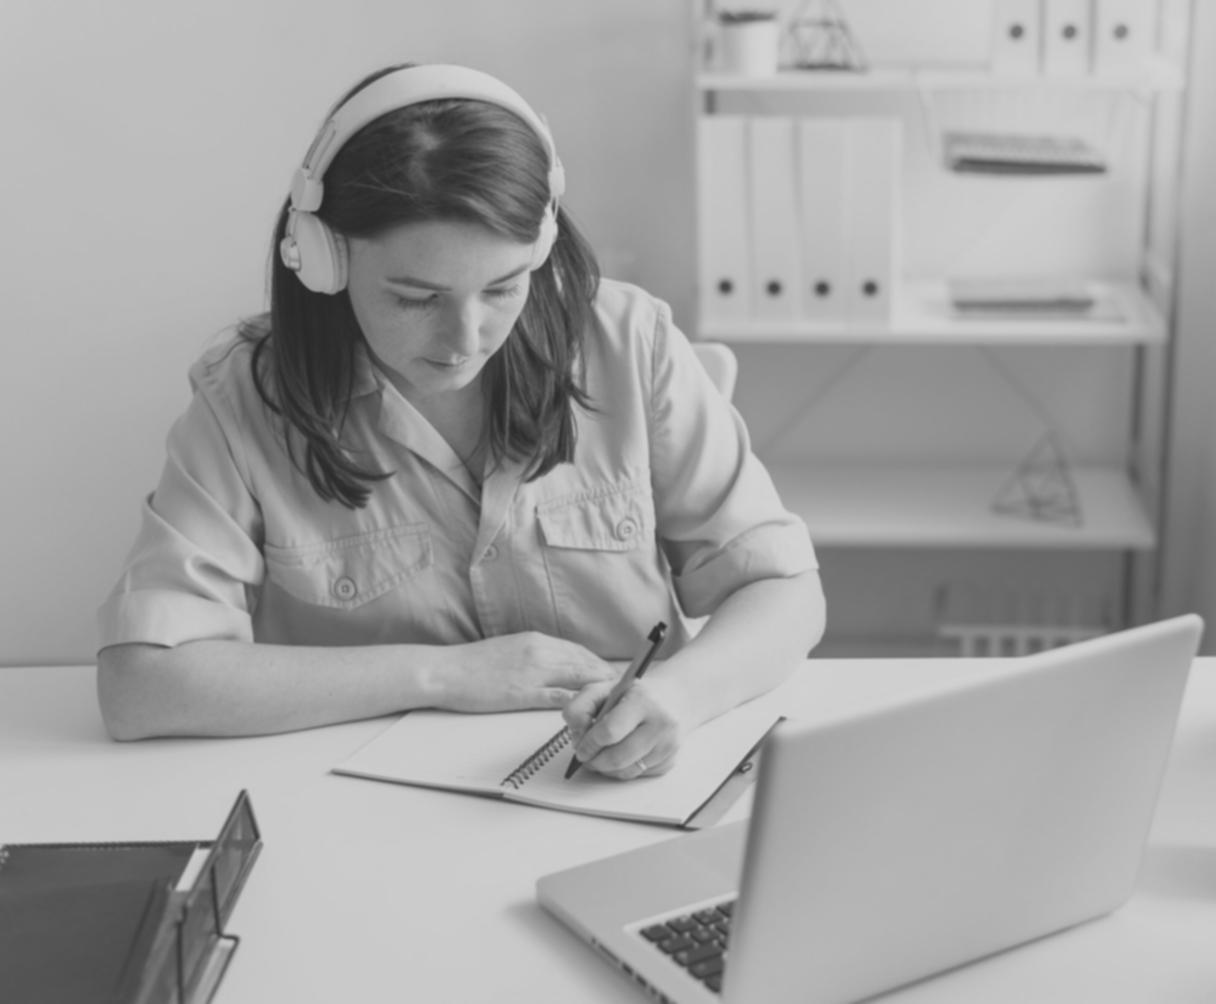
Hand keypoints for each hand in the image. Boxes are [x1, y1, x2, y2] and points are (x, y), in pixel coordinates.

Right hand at [435, 632, 616, 712]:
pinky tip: (592, 713)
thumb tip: (556, 665)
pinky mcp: (523, 693)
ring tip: (619, 702)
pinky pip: (560, 697)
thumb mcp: (510, 650)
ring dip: (601, 690)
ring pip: (579, 678)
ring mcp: (533, 672)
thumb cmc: (473, 664)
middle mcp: (540, 652)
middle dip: (609, 677)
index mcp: (537, 641)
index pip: (579, 651)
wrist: (445, 671)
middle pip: (586, 663)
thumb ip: (535, 656)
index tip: (614, 675)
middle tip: (628, 690)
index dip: (599, 664)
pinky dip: (579, 704)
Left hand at [562, 671, 690, 779]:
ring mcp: (669, 744)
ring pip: (627, 772)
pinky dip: (623, 770)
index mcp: (643, 700)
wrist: (675, 697)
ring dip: (606, 769)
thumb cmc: (634, 693)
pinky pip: (638, 776)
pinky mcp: (671, 760)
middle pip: (617, 758)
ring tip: (600, 756)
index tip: (580, 747)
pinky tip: (621, 755)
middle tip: (586, 757)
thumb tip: (577, 735)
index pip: (609, 732)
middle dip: (595, 762)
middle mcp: (661, 723)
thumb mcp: (604, 688)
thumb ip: (580, 706)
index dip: (588, 744)